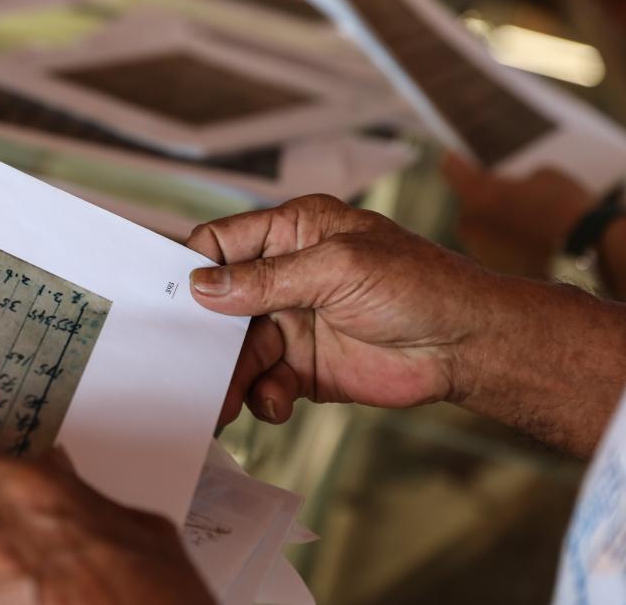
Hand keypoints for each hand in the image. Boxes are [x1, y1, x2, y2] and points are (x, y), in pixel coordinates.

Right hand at [187, 194, 496, 425]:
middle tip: (184, 364)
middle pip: (222, 303)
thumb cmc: (418, 285)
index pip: (224, 242)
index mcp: (293, 232)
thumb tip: (203, 286)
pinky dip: (263, 396)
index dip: (193, 266)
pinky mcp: (304, 367)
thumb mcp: (338, 268)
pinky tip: (277, 402)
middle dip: (205, 335)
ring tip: (222, 403)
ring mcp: (294, 323)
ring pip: (239, 350)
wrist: (467, 346)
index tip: (167, 297)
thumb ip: (268, 279)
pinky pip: (265, 382)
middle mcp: (286, 276)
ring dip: (230, 376)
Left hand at [442, 154, 593, 277]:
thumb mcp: (545, 177)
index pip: (453, 169)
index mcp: (477, 192)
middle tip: (511, 197)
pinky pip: (493, 250)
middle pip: (470, 203)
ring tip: (526, 223)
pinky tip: (529, 243)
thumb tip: (514, 189)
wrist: (583, 254)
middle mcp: (468, 223)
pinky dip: (505, 245)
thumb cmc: (564, 207)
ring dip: (494, 224)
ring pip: (480, 229)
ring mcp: (477, 249)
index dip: (457, 161)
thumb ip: (518, 180)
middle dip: (486, 199)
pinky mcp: (491, 270)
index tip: (457, 157)